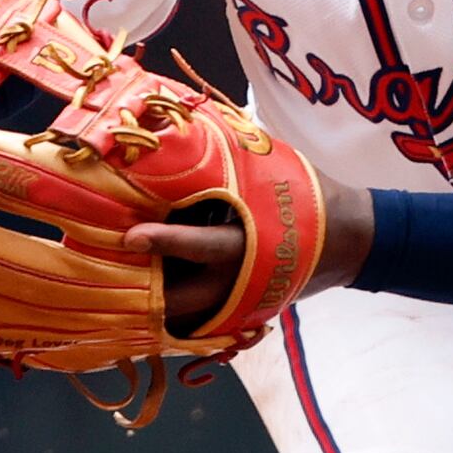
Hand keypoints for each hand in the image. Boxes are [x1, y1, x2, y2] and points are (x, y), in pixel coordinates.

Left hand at [123, 178, 370, 331]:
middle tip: (103, 266)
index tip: (130, 236)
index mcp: (252, 243)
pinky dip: (170, 310)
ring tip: (115, 282)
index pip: (203, 246)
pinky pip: (196, 320)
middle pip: (182, 300)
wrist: (349, 240)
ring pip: (184, 318)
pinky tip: (147, 292)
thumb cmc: (307, 197)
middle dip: (142, 287)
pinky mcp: (243, 313)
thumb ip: (227, 162)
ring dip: (152, 302)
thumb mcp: (272, 171)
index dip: (165, 242)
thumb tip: (175, 132)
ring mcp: (243, 302)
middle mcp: (243, 280)